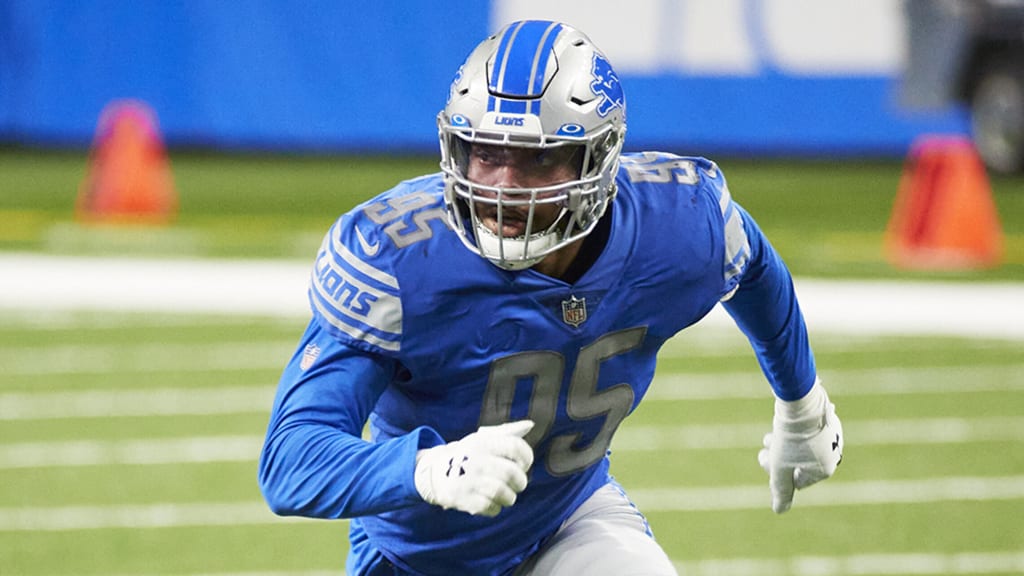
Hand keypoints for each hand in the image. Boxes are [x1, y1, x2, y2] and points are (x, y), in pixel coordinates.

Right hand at [414, 420, 534, 516]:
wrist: (434, 472)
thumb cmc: (467, 455)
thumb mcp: (482, 439)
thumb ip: (507, 432)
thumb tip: (530, 425)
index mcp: (483, 443)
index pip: (516, 447)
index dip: (526, 458)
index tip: (523, 464)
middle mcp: (477, 460)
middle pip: (512, 474)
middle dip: (520, 482)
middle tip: (517, 484)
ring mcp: (469, 480)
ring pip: (504, 494)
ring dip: (509, 497)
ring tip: (505, 496)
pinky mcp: (464, 499)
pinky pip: (491, 508)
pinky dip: (495, 508)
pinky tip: (491, 503)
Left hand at [758, 380, 842, 513]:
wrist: (800, 401)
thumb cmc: (790, 437)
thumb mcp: (779, 466)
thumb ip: (780, 489)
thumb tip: (779, 510)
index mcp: (825, 470)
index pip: (796, 481)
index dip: (777, 472)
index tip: (765, 458)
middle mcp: (832, 455)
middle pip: (797, 463)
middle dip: (777, 457)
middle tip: (764, 446)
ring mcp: (831, 437)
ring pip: (800, 447)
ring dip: (781, 444)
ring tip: (769, 435)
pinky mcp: (826, 421)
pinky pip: (807, 432)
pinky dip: (793, 432)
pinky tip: (782, 424)